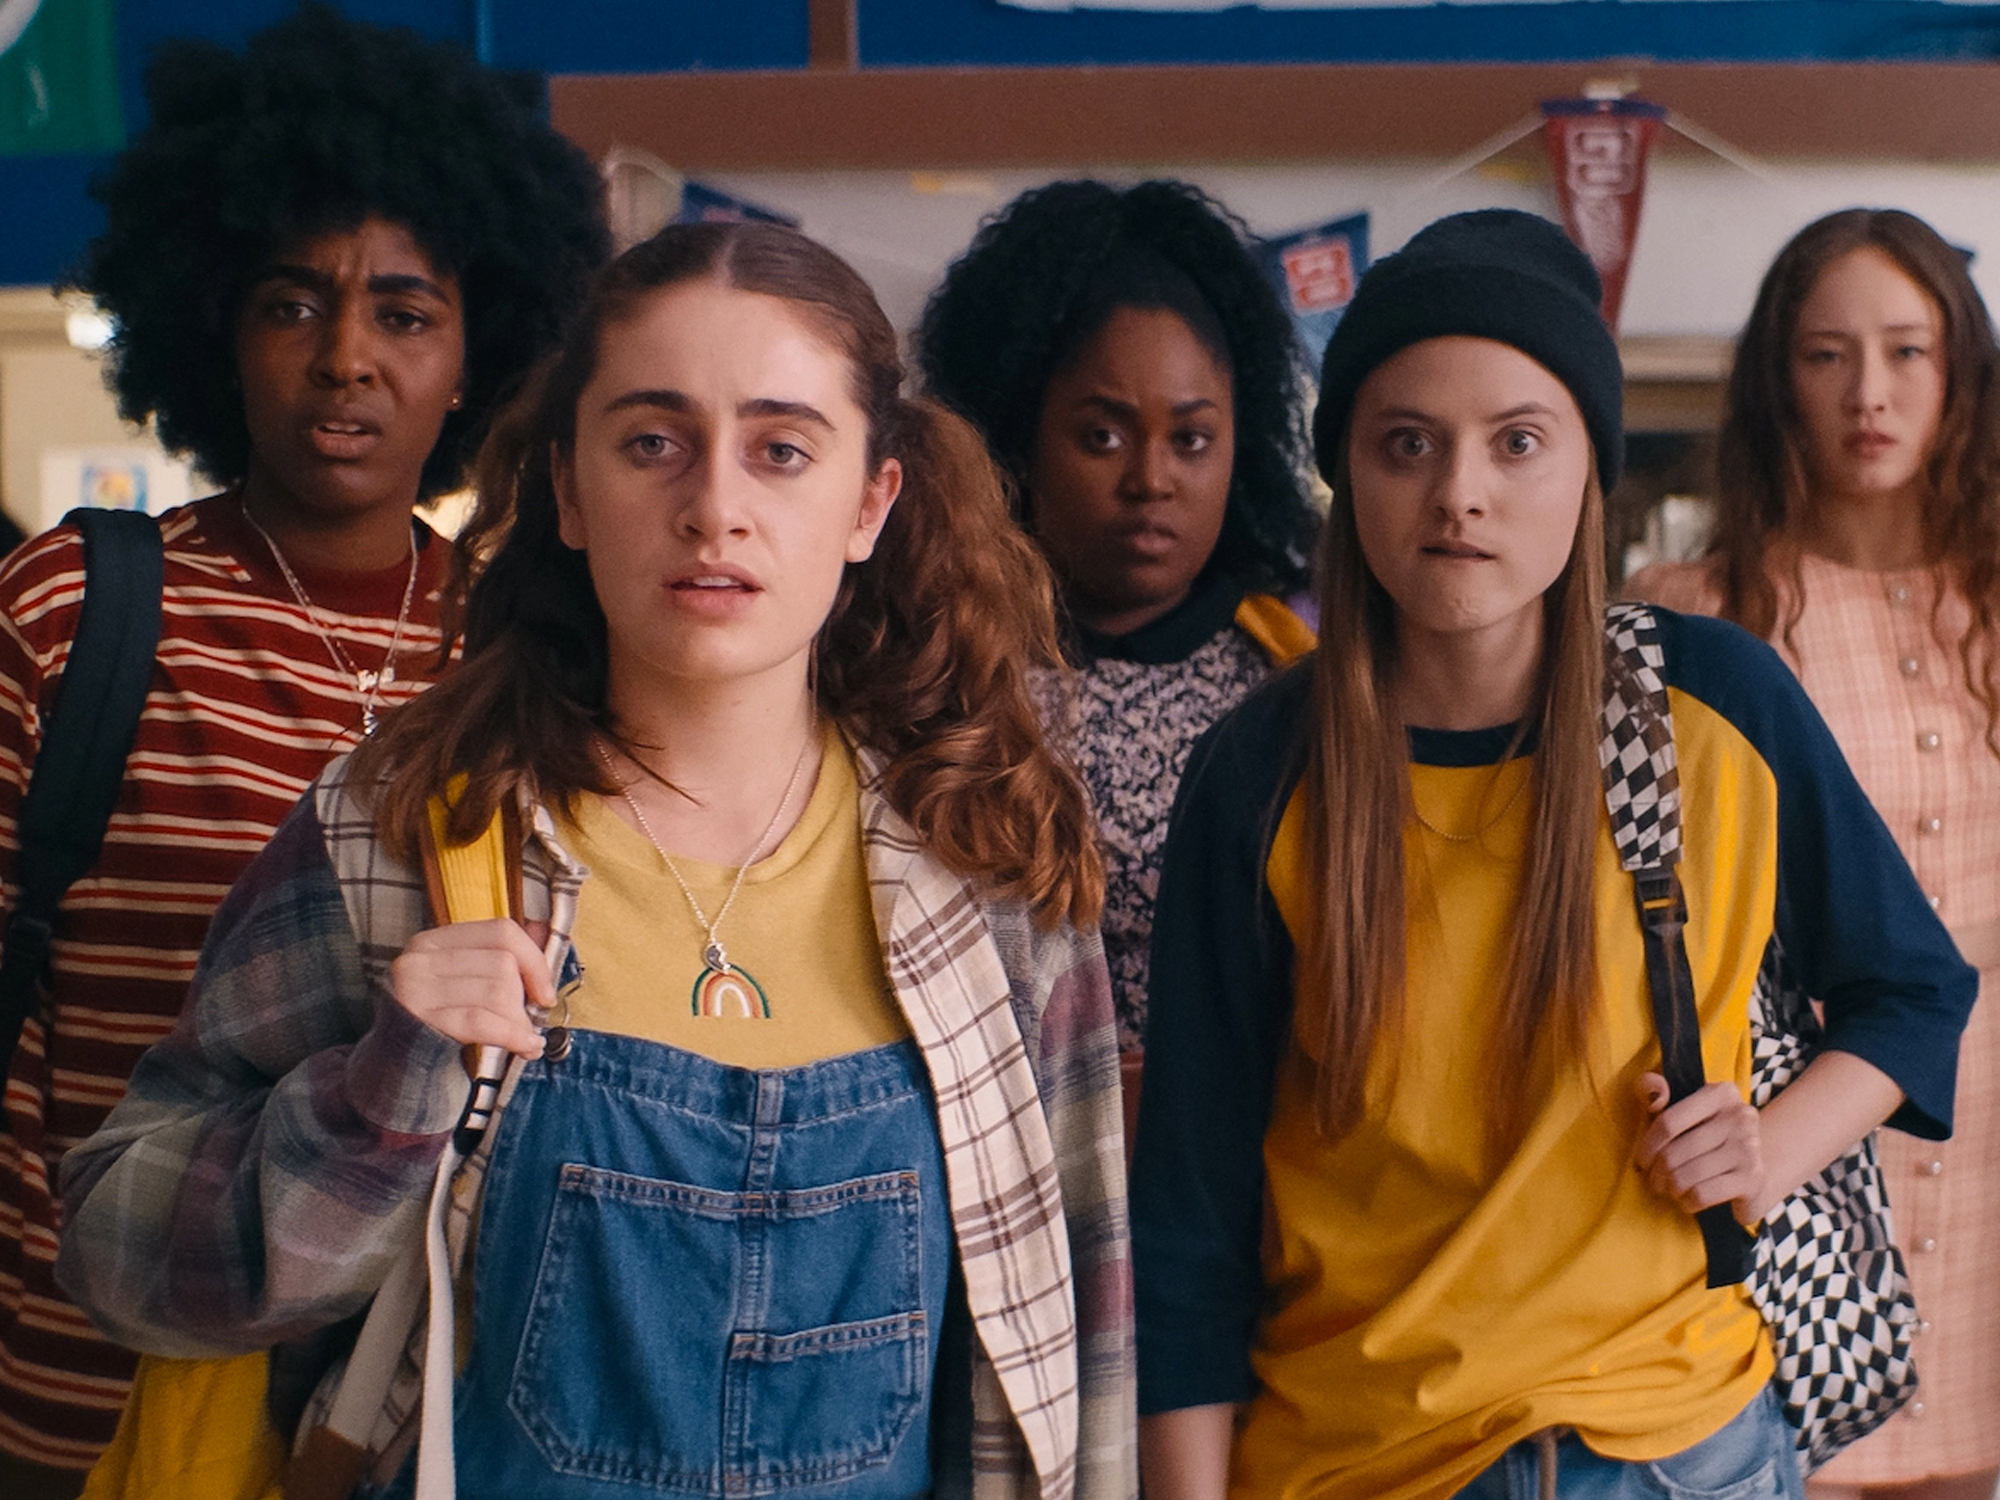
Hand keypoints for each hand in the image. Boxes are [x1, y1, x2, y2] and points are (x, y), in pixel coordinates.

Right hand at [389, 918, 551, 1058]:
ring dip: (520, 1022)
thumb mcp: (464, 982)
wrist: (395, 1062)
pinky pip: (482, 1022)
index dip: (534, 960)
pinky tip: (526, 1045)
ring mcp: (416, 988)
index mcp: (434, 940)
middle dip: (524, 1000)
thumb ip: (500, 957)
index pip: (501, 932)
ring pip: (497, 993)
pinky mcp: (419, 1020)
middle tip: (529, 1022)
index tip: (546, 991)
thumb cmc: (438, 1019)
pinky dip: (513, 1035)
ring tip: (524, 1038)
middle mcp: (420, 959)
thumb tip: (542, 931)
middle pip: (503, 965)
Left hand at [1633, 1072, 1767, 1227]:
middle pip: (1674, 1153)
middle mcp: (1739, 1117)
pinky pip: (1702, 1194)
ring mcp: (1749, 1148)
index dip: (1647, 1145)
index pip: (1668, 1122)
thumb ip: (1655, 1090)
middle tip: (1655, 1181)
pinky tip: (1689, 1199)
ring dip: (1671, 1188)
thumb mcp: (1683, 1109)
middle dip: (1657, 1173)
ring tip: (1671, 1188)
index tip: (1642, 1160)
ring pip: (1685, 1176)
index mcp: (1721, 1094)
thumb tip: (1652, 1090)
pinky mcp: (1752, 1179)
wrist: (1755, 1167)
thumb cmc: (1708, 1137)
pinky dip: (1688, 1201)